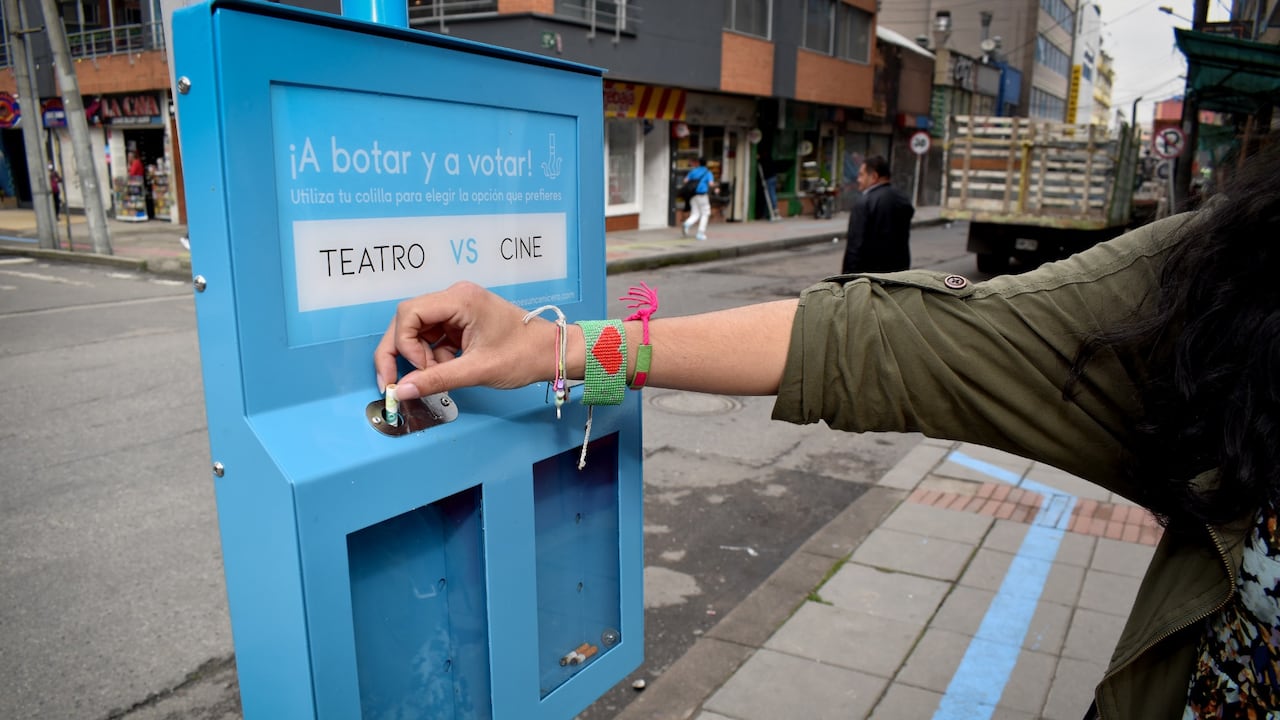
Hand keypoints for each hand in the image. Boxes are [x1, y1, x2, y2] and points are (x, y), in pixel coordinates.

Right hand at [374, 281, 554, 399]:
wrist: (552, 353)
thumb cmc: (523, 355)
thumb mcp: (477, 370)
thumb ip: (436, 379)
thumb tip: (401, 391)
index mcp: (460, 300)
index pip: (408, 313)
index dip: (402, 343)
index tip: (417, 370)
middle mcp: (455, 298)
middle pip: (408, 321)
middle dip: (403, 352)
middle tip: (399, 383)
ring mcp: (458, 310)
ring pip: (419, 331)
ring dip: (421, 357)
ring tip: (441, 374)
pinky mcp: (462, 322)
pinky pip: (434, 337)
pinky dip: (434, 356)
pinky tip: (449, 368)